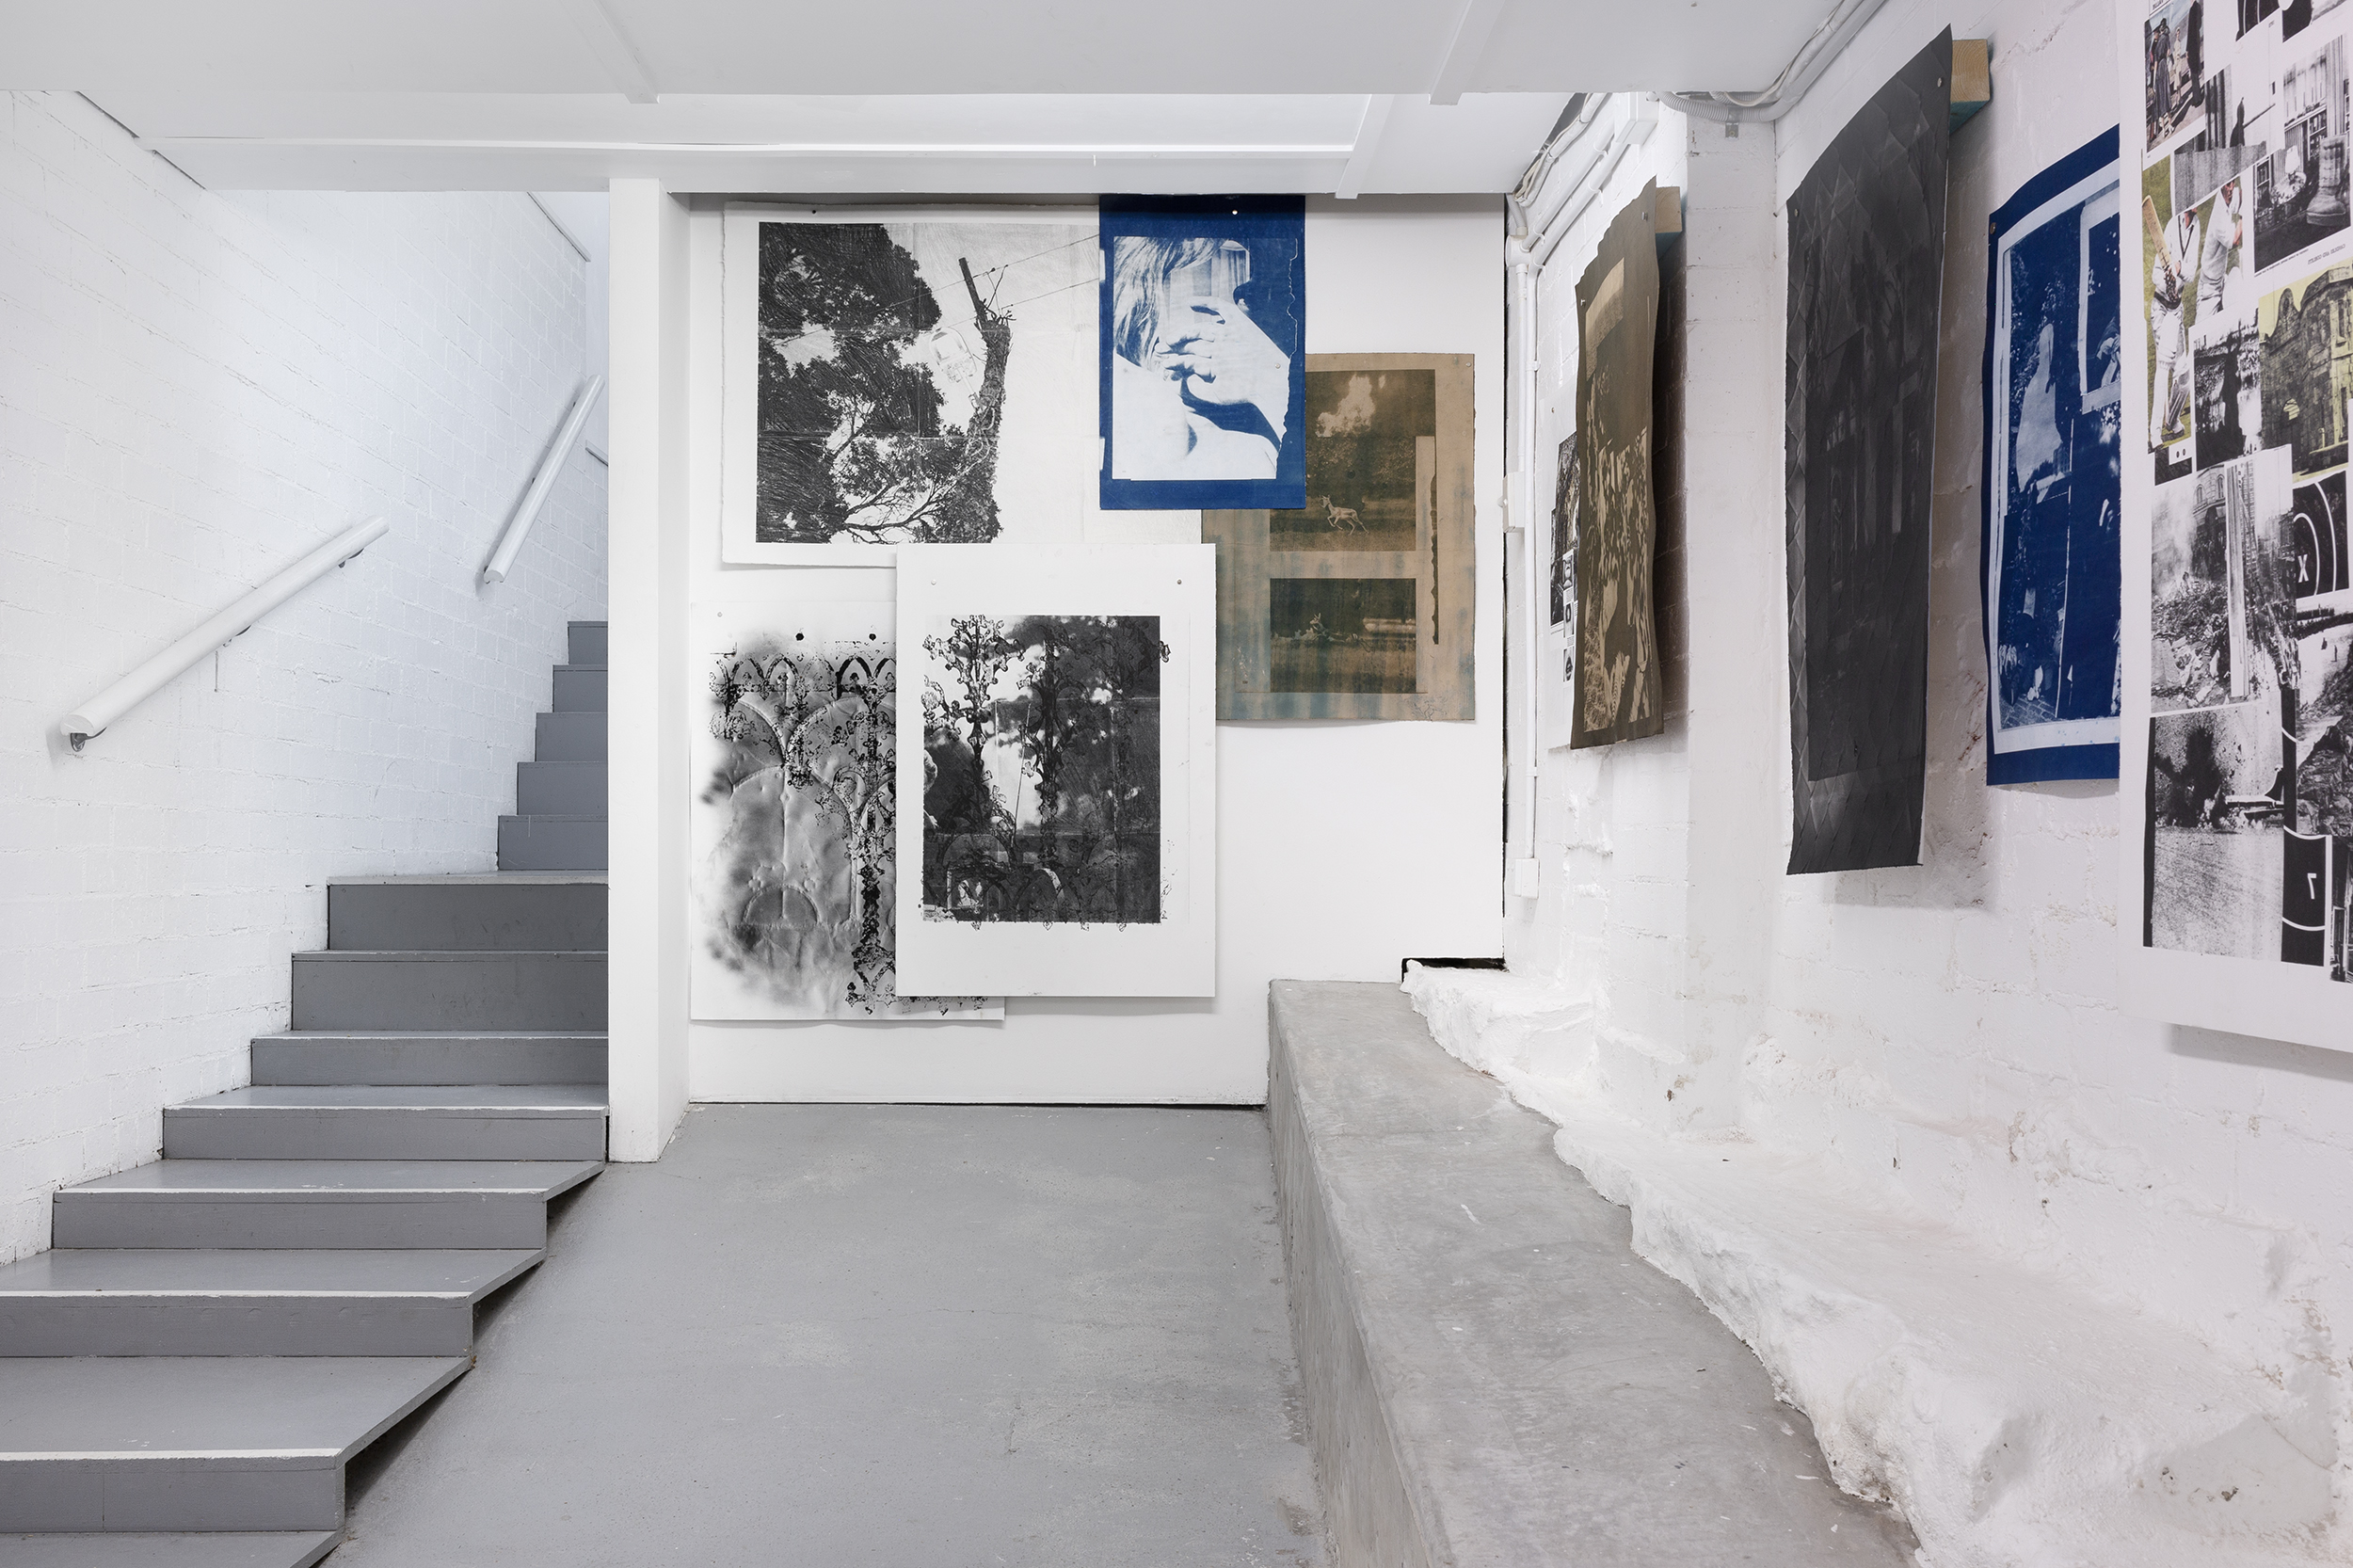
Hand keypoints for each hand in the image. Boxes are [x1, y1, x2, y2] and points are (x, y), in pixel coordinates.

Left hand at [1152, 300, 1290, 441]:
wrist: (1270, 382)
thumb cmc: (1244, 393)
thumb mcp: (1215, 395)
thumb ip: (1195, 388)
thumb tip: (1175, 380)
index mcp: (1216, 364)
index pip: (1190, 359)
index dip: (1175, 360)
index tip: (1163, 363)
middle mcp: (1222, 348)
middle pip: (1192, 344)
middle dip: (1174, 348)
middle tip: (1158, 350)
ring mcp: (1229, 335)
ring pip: (1200, 330)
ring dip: (1182, 333)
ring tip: (1168, 339)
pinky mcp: (1239, 322)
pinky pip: (1221, 308)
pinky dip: (1207, 303)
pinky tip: (1189, 302)